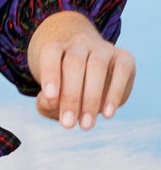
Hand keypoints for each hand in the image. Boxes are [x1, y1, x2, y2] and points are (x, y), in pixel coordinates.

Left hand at [27, 10, 134, 128]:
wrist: (96, 79)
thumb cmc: (66, 91)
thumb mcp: (52, 99)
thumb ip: (46, 102)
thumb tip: (51, 102)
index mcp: (58, 49)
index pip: (51, 53)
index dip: (49, 73)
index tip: (50, 98)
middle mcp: (79, 44)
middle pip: (74, 62)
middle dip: (70, 96)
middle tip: (68, 124)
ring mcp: (103, 48)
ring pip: (97, 66)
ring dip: (91, 98)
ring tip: (86, 124)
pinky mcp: (125, 57)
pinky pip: (121, 71)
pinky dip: (114, 93)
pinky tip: (107, 114)